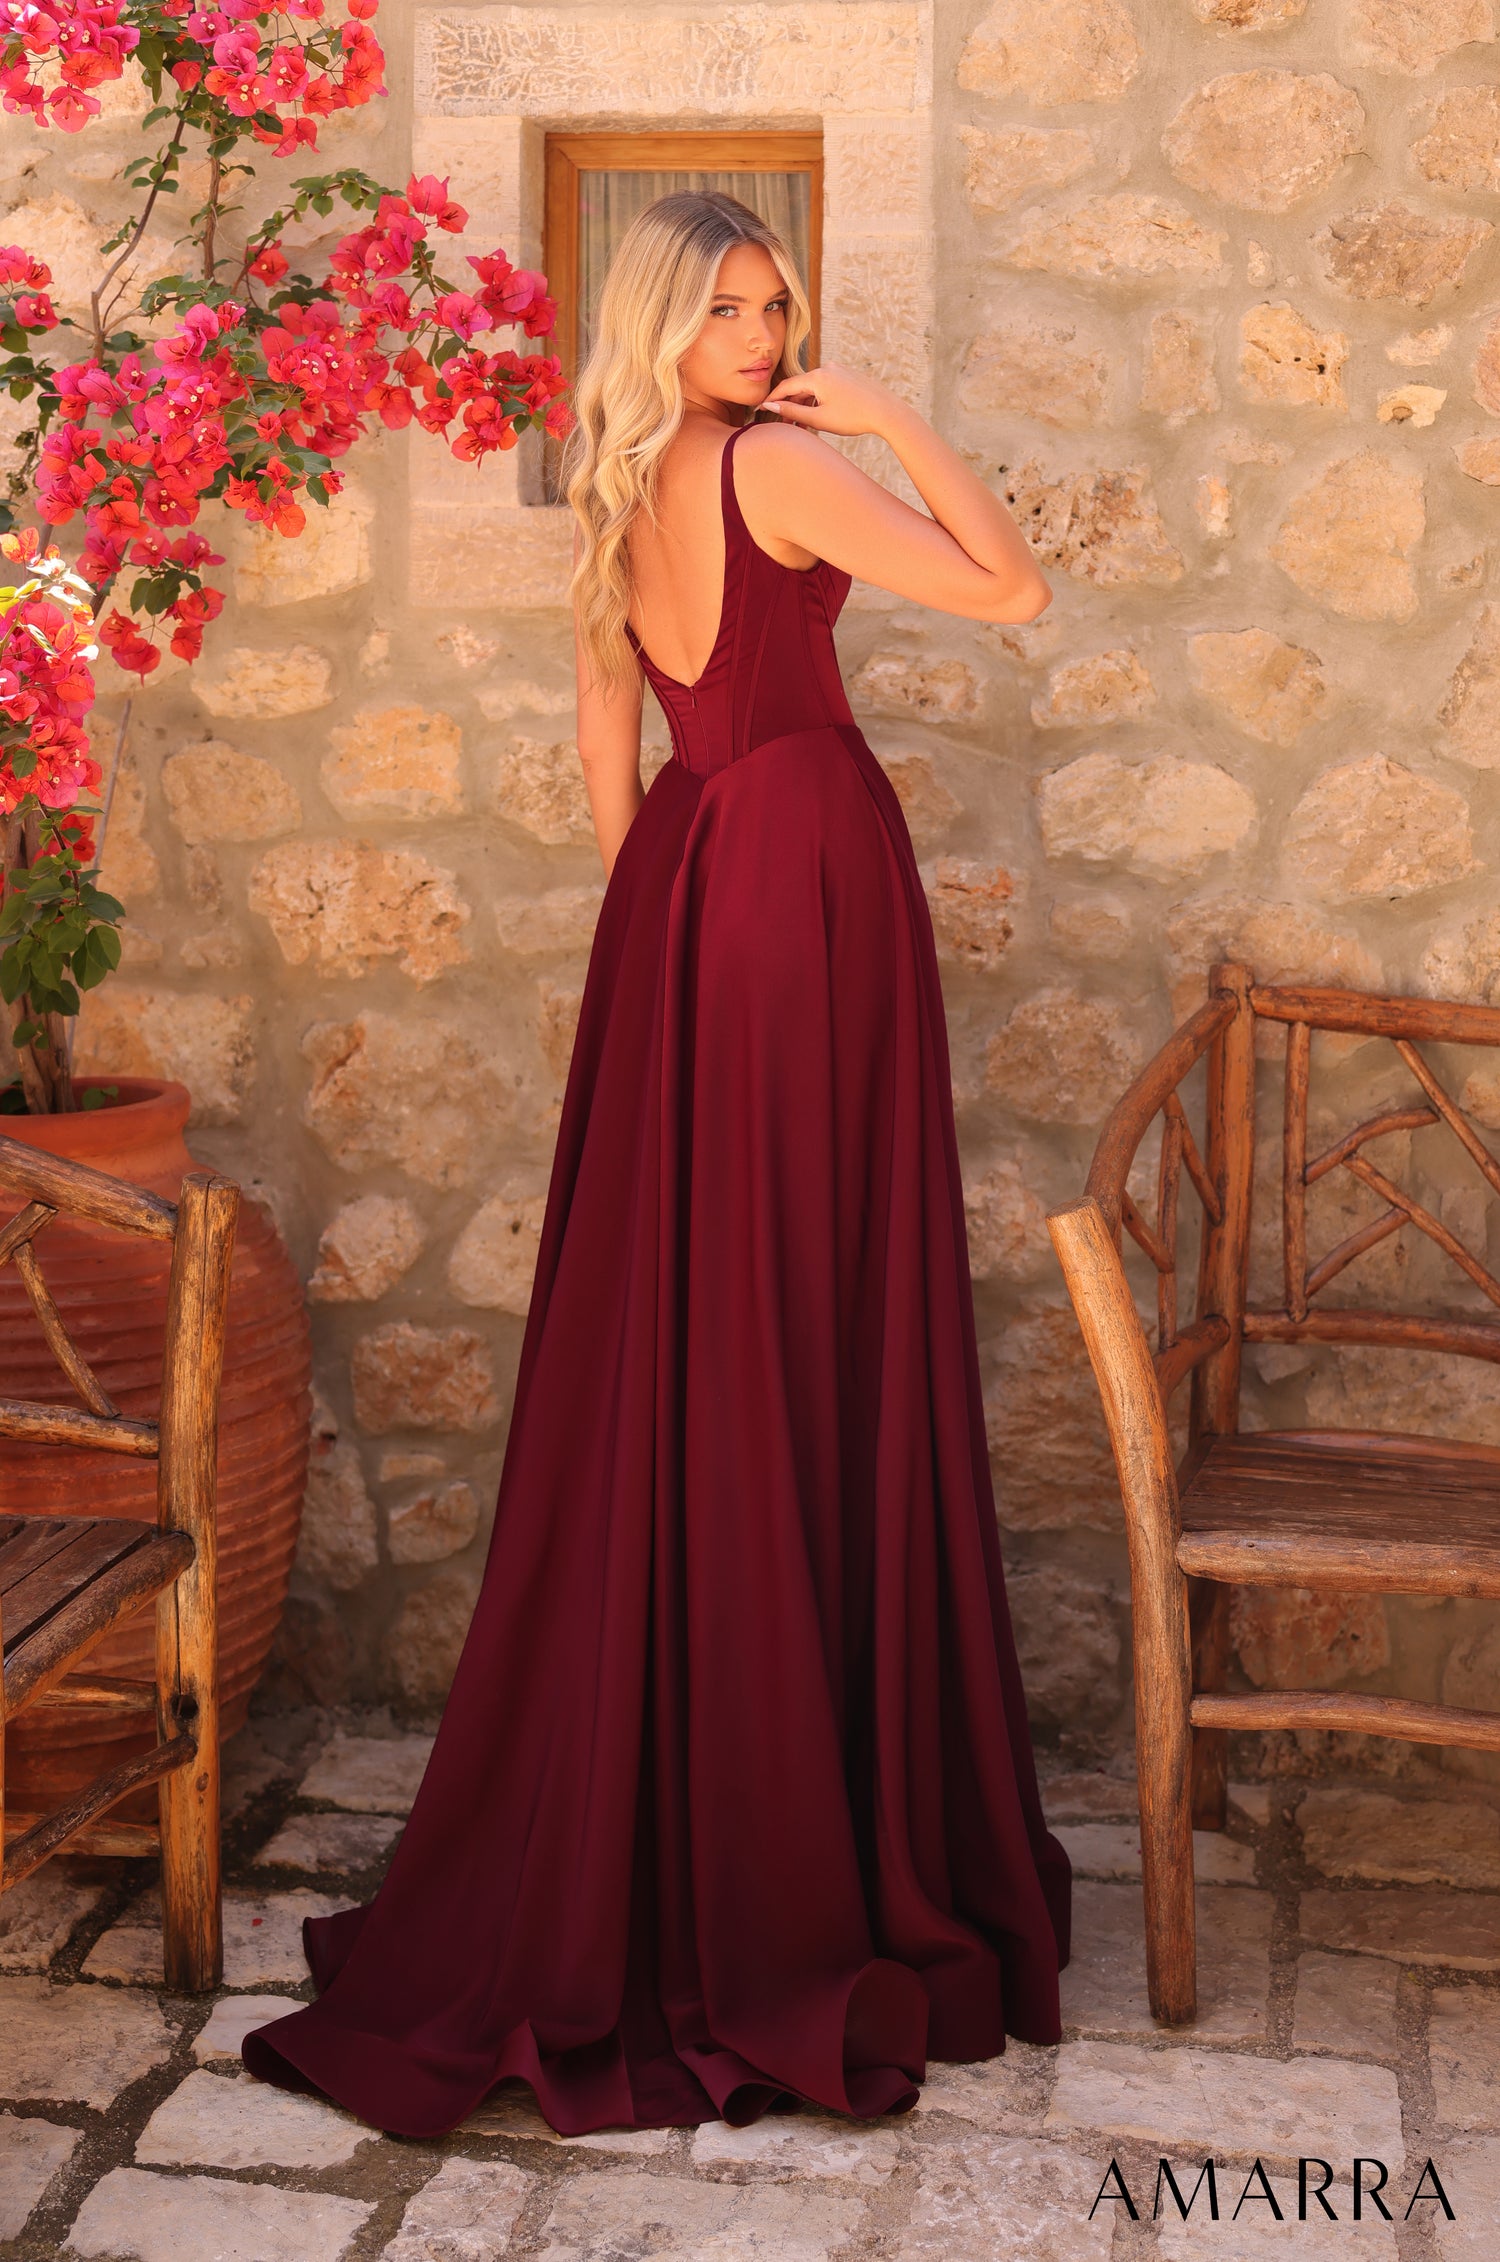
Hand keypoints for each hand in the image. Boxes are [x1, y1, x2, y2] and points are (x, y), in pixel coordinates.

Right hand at [759, 364, 903, 441]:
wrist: (886, 412)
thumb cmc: (853, 417)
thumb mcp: (819, 418)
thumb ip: (792, 411)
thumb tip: (770, 405)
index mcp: (817, 377)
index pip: (787, 385)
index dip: (773, 398)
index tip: (762, 408)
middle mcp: (827, 368)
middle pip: (801, 386)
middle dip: (791, 404)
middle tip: (785, 423)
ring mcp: (839, 370)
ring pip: (814, 387)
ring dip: (806, 403)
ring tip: (804, 423)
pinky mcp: (848, 376)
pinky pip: (827, 386)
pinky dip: (819, 399)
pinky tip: (820, 414)